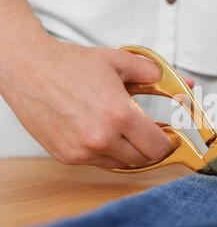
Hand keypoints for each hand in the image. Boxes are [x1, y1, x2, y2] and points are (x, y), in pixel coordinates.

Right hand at [0, 34, 192, 167]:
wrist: (28, 69)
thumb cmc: (70, 65)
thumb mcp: (119, 61)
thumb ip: (153, 74)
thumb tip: (178, 84)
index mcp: (118, 115)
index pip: (158, 146)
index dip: (169, 142)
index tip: (171, 136)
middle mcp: (101, 138)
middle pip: (144, 160)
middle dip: (154, 148)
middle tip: (155, 134)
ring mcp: (82, 152)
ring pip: (123, 164)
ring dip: (131, 152)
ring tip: (128, 131)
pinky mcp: (67, 157)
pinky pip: (100, 163)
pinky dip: (109, 153)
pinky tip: (105, 133)